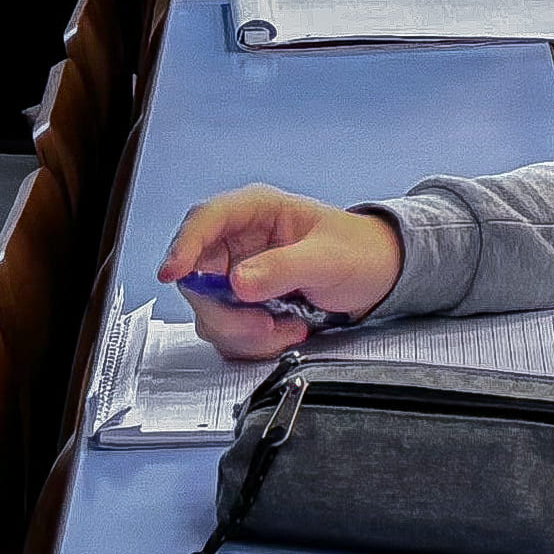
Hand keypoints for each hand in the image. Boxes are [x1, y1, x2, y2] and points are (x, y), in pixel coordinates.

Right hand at [160, 189, 406, 362]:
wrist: (380, 276)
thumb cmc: (361, 250)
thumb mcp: (328, 257)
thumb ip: (284, 267)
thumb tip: (239, 282)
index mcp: (258, 211)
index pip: (205, 220)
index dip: (184, 245)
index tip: (174, 272)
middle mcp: (239, 242)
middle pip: (198, 279)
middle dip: (227, 312)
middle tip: (263, 326)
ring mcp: (236, 275)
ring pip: (209, 312)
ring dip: (244, 332)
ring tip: (289, 327)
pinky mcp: (240, 305)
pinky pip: (226, 331)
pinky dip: (252, 342)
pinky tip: (285, 332)